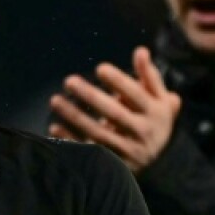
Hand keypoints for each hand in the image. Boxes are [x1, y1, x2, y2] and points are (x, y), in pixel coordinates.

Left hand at [48, 47, 180, 172]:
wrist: (159, 162)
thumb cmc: (154, 120)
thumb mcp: (159, 99)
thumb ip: (150, 76)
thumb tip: (141, 50)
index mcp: (155, 113)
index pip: (137, 95)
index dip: (119, 81)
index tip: (100, 68)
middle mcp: (142, 132)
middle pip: (114, 113)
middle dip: (91, 96)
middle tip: (69, 80)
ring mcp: (127, 150)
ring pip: (98, 132)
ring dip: (75, 116)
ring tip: (55, 100)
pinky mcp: (113, 164)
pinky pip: (89, 151)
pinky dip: (71, 141)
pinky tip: (54, 128)